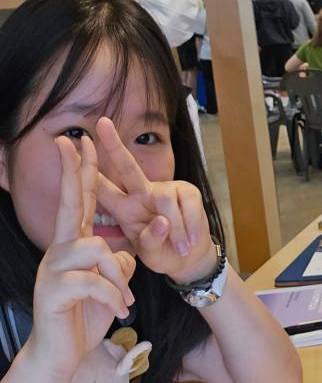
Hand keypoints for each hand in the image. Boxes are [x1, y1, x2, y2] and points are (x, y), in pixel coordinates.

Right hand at [29, 136, 134, 378]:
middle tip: (77, 139)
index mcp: (73, 246)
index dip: (80, 173)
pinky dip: (114, 295)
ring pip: (96, 249)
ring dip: (119, 277)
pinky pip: (95, 281)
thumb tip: (126, 251)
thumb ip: (120, 263)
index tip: (79, 143)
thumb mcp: (111, 286)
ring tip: (126, 301)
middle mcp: (58, 251)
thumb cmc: (85, 317)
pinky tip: (120, 310)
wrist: (62, 355)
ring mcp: (52, 269)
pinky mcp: (53, 290)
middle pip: (68, 204)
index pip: (77, 203)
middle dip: (75, 171)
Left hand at [94, 118, 215, 284]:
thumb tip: (163, 221)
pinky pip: (187, 205)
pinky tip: (190, 241)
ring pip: (164, 198)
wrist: (189, 258)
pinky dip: (190, 226)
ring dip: (175, 228)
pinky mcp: (187, 192)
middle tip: (102, 124)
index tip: (70, 146)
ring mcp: (165, 190)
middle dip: (114, 145)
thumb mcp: (148, 252)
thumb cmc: (162, 253)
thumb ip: (149, 239)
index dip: (86, 170)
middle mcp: (141, 193)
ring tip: (181, 247)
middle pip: (127, 166)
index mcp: (123, 208)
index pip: (101, 188)